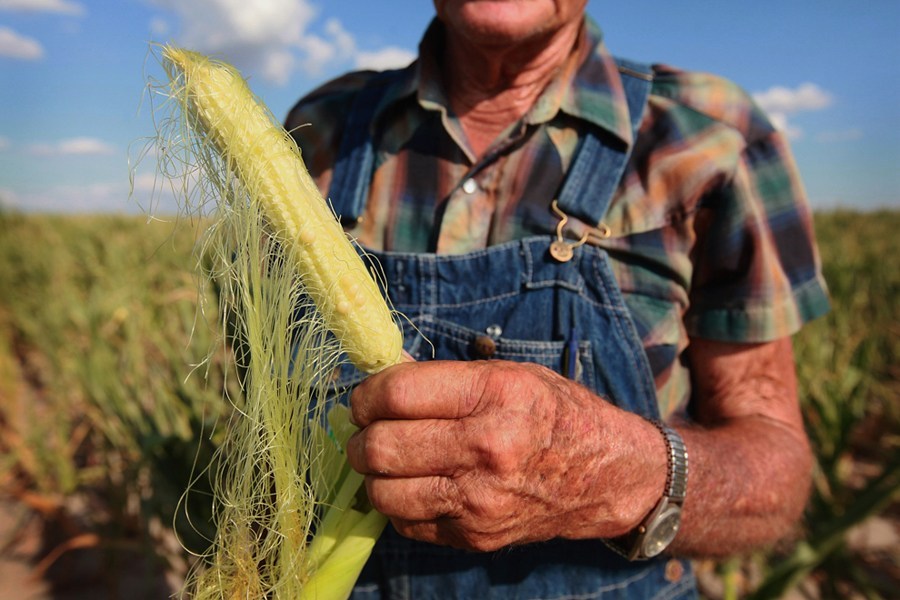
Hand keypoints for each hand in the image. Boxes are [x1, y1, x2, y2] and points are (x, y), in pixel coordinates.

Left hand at [346, 360, 666, 550]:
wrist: (607, 475)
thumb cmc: (556, 413)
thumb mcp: (509, 375)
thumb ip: (444, 378)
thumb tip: (381, 376)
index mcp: (495, 396)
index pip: (397, 394)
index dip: (366, 394)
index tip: (365, 397)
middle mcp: (486, 450)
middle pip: (381, 447)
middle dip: (359, 436)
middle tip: (365, 429)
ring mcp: (479, 500)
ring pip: (383, 492)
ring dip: (372, 473)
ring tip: (385, 458)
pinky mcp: (475, 536)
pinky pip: (406, 523)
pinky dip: (398, 502)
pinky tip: (414, 483)